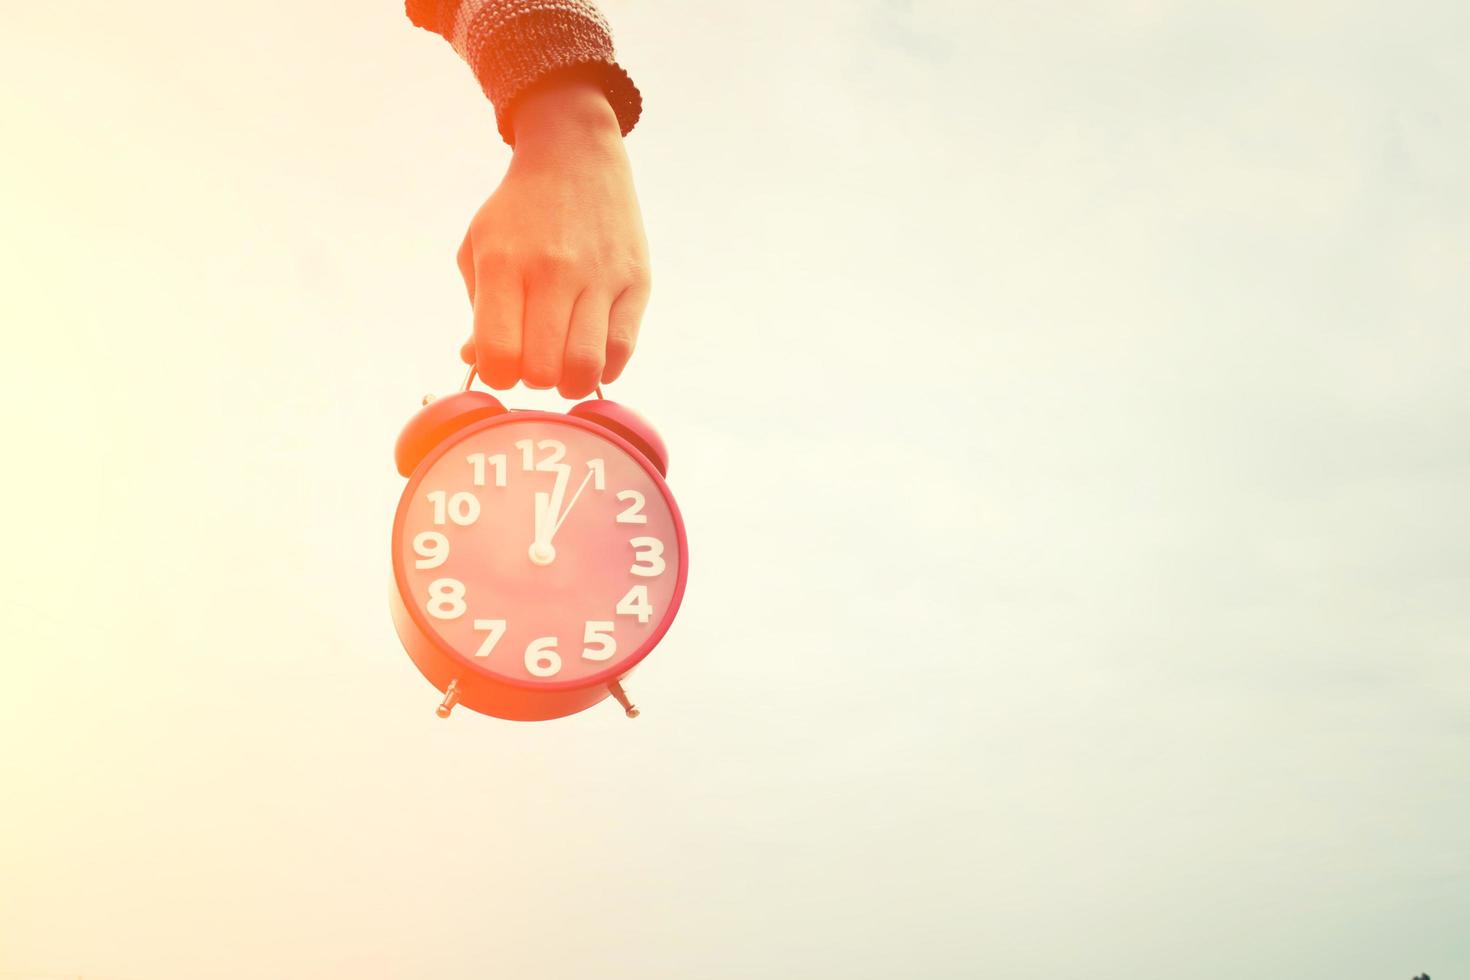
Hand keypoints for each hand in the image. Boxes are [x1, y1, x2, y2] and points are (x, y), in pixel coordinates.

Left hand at [457, 76, 651, 398]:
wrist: (576, 156)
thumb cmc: (519, 212)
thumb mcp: (480, 248)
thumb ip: (477, 311)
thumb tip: (476, 363)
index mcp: (504, 263)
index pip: (499, 355)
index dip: (497, 375)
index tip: (502, 363)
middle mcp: (554, 271)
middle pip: (542, 370)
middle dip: (533, 380)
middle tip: (534, 360)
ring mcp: (600, 276)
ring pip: (586, 366)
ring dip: (570, 382)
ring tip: (563, 366)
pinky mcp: (636, 281)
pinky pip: (622, 349)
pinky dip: (604, 367)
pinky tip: (590, 353)